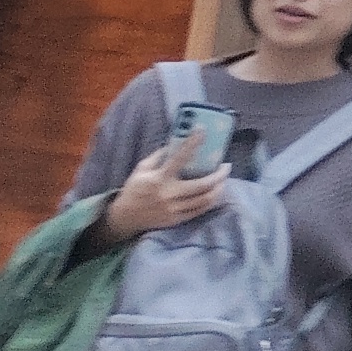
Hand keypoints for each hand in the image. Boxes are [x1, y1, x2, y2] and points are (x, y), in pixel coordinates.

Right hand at [103, 141, 230, 242]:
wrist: (125, 218)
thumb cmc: (134, 190)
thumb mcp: (141, 169)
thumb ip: (158, 156)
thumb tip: (175, 144)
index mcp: (159, 179)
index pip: (180, 158)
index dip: (193, 143)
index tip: (203, 130)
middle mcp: (169, 194)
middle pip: (203, 185)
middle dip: (220, 175)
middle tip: (226, 166)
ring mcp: (174, 209)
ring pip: (206, 200)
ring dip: (219, 188)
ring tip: (223, 180)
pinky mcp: (176, 220)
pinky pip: (199, 211)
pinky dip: (210, 201)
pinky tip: (214, 193)